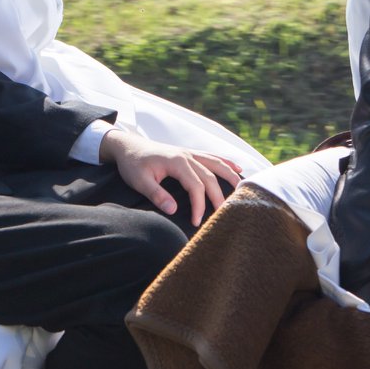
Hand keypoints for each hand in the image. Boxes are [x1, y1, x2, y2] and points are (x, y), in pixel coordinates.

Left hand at [100, 129, 242, 226]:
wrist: (127, 146)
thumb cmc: (132, 164)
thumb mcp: (139, 181)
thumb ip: (157, 194)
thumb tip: (173, 210)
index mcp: (177, 162)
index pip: (196, 186)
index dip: (199, 205)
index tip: (196, 222)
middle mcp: (188, 155)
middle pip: (211, 177)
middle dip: (219, 197)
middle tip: (224, 215)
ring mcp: (190, 153)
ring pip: (217, 164)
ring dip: (230, 176)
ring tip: (242, 190)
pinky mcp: (189, 153)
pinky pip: (212, 157)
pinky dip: (226, 162)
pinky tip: (238, 168)